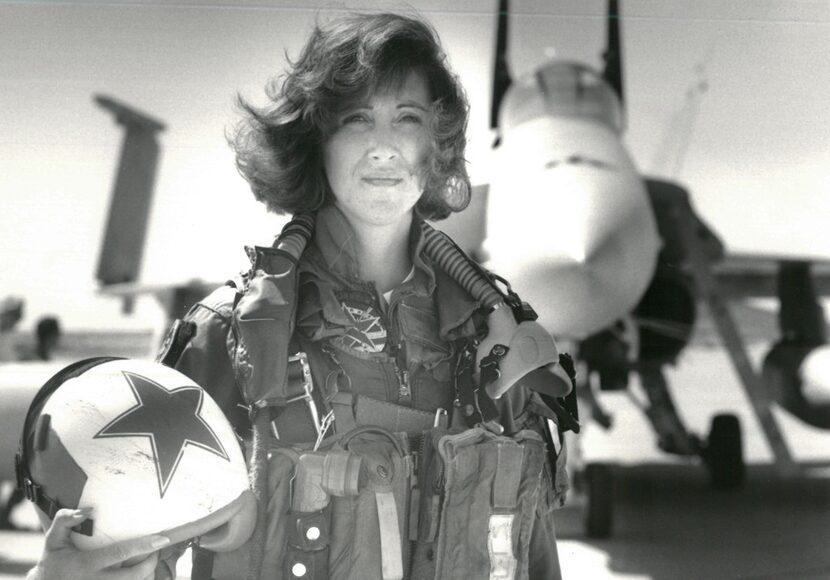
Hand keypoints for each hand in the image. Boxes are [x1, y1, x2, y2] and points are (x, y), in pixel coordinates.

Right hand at [27, 509, 170, 579]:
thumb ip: (65, 520)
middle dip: (152, 563)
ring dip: (148, 575)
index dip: (144, 546)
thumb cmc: (53, 561)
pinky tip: (142, 574)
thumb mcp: (53, 539)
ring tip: (150, 562)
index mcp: (86, 564)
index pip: (120, 553)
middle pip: (134, 575)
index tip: (162, 539)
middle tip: (158, 550)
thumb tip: (89, 510)